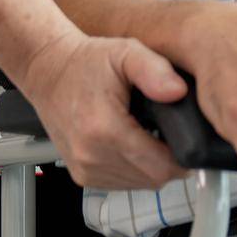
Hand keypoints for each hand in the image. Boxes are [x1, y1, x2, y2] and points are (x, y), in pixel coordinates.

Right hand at [18, 31, 191, 189]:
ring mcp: (84, 170)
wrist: (49, 72)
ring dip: (152, 166)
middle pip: (153, 179)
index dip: (183, 156)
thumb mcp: (126, 52)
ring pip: (139, 185)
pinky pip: (122, 184)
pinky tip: (134, 144)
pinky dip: (135, 169)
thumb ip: (155, 70)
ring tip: (151, 135)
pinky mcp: (81, 176)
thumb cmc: (88, 61)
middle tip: (172, 132)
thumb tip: (178, 92)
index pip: (160, 166)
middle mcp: (91, 156)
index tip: (188, 137)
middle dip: (170, 160)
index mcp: (105, 129)